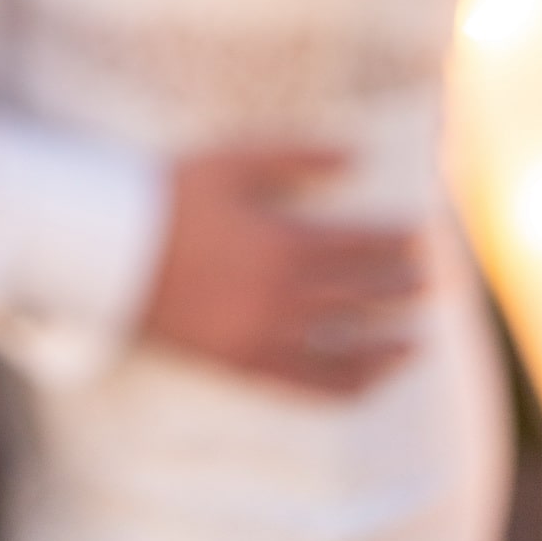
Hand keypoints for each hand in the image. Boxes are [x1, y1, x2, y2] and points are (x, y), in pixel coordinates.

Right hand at [143, 150, 428, 396]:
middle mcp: (282, 296)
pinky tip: (370, 379)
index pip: (360, 246)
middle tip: (434, 282)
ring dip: (388, 344)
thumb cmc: (168, 193)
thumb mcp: (231, 160)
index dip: (397, 243)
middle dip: (402, 288)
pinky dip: (349, 385)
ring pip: (345, 348)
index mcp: (283, 242)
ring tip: (419, 339)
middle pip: (360, 295)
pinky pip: (310, 386)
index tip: (425, 239)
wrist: (107, 251)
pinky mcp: (242, 364)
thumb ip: (295, 155)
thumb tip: (356, 153)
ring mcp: (263, 336)